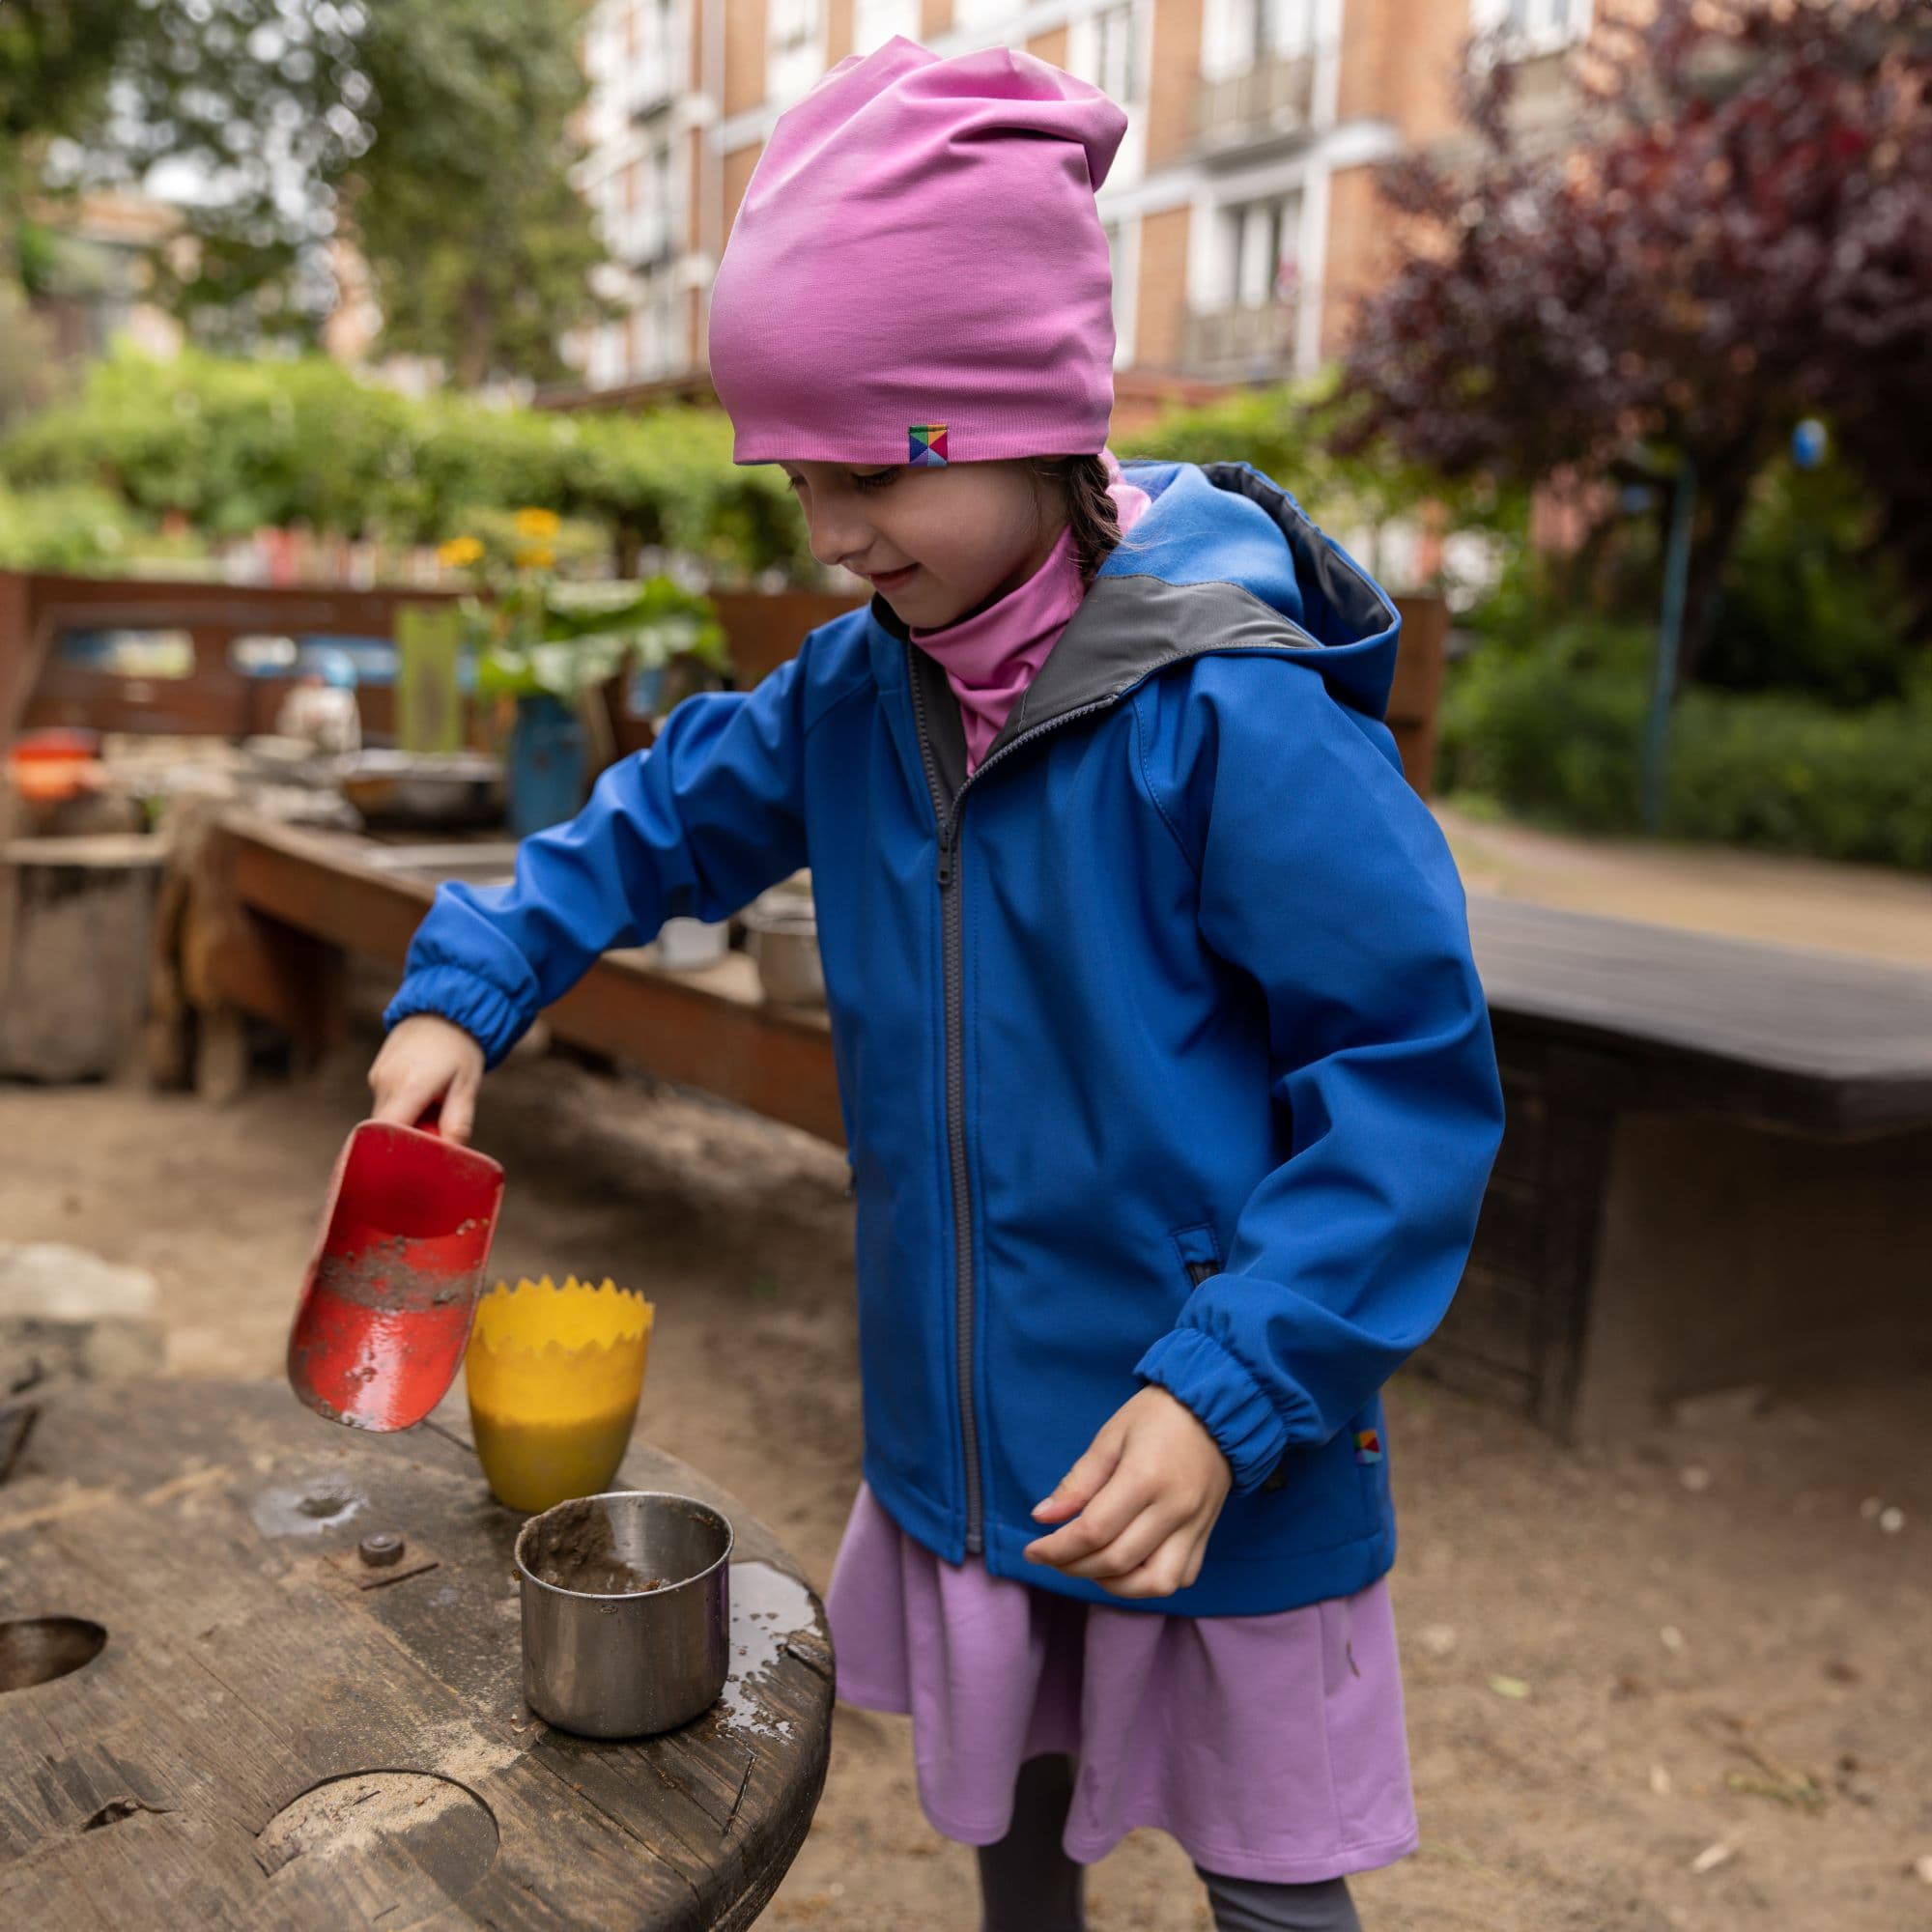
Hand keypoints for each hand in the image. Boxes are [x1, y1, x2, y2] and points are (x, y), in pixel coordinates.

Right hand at [367, 1014, 485, 1143]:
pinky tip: (423, 1095)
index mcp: (410, 1086)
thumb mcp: (467, 1085)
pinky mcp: (376, 1074)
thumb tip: (451, 1153)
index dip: (399, 1152)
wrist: (444, 1008)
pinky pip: (385, 1103)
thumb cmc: (461, 1048)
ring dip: (407, 1122)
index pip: (389, 1133)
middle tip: (437, 1131)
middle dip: (409, 1139)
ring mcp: (378, 1077)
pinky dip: (402, 1108)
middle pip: (386, 1130)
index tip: (418, 1161)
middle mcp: (386, 1082)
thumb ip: (458, 1122)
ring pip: (385, 1118)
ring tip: (434, 1106)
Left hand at [1022, 1386, 1232, 1599]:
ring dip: (1114, 1584)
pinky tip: (1127, 1565)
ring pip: (1154, 1583)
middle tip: (1053, 1557)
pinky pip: (1180, 1577)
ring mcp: (1195, 1526)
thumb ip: (1078, 1481)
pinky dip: (1149, 1582)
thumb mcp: (1111, 1436)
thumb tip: (1043, 1517)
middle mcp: (1173, 1509)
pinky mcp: (1206, 1535)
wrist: (1216, 1409)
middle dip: (1074, 1567)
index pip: (1093, 1531)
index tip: (1032, 1551)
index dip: (1056, 1549)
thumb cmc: (1158, 1415)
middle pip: (1117, 1560)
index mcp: (1144, 1478)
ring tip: (1090, 1565)